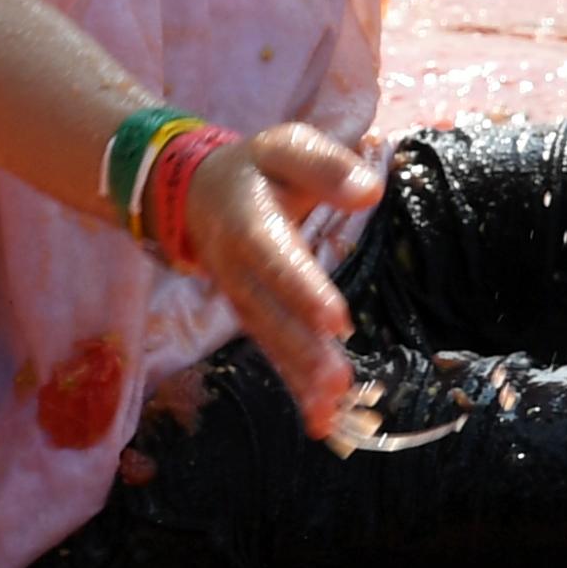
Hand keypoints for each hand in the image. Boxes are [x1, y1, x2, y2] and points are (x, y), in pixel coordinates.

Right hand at [175, 123, 385, 439]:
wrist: (195, 192)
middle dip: (302, 350)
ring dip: (299, 377)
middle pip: (270, 312)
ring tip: (332, 410)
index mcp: (248, 220)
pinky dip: (295, 388)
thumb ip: (325, 166)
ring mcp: (241, 297)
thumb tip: (370, 192)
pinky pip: (272, 354)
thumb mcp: (285, 147)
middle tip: (338, 382)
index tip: (334, 320)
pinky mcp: (253, 317)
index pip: (275, 256)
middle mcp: (238, 267)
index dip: (301, 288)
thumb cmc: (255, 169)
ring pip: (270, 341)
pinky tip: (322, 420)